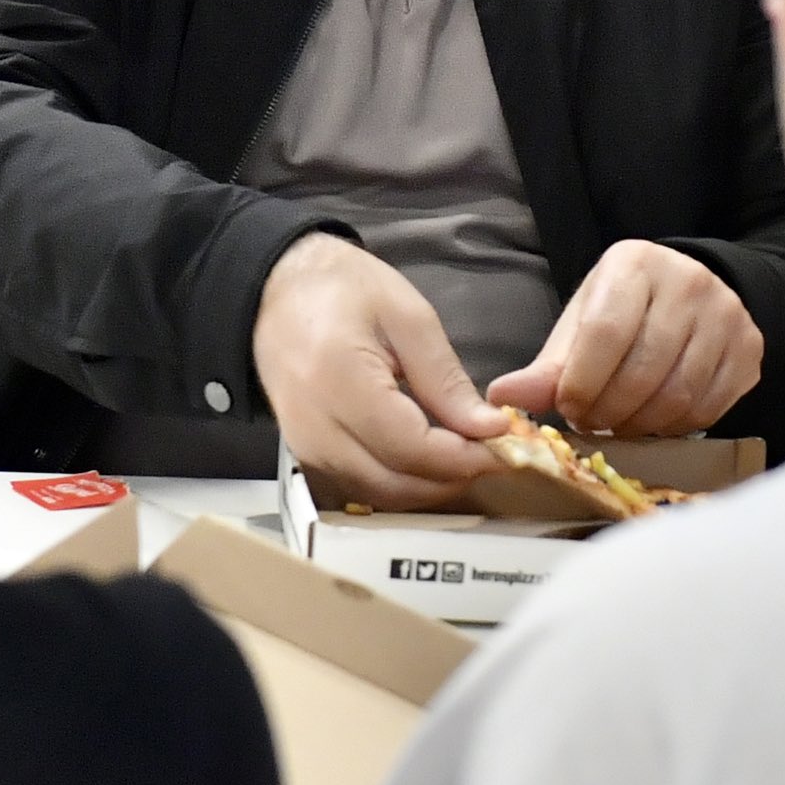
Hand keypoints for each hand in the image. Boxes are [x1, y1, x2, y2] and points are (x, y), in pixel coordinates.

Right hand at [253, 234, 506, 509]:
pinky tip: (431, 456)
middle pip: (398, 483)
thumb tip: (488, 428)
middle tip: (495, 452)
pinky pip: (363, 485)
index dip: (466, 456)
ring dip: (431, 484)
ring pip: (382, 494)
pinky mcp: (307, 456)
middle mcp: (316, 427)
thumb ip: (446, 380)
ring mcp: (306, 447)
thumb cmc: (341, 290)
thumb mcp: (408, 318)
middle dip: (454, 476)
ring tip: (469, 452)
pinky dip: (404, 480)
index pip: (412, 448)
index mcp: (340, 382)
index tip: (508, 446)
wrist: (276, 291)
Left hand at [490, 241, 763, 439]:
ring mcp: (727, 315)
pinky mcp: (750, 349)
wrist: (690, 294)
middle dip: (609, 410)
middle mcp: (689, 282)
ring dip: (640, 424)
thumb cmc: (624, 310)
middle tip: (592, 420)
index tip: (568, 407)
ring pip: (678, 395)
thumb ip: (548, 366)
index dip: (582, 383)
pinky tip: (655, 418)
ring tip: (620, 420)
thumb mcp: (581, 325)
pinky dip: (674, 427)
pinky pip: (708, 408)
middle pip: (644, 371)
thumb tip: (503, 399)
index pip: (605, 333)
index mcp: (636, 264)